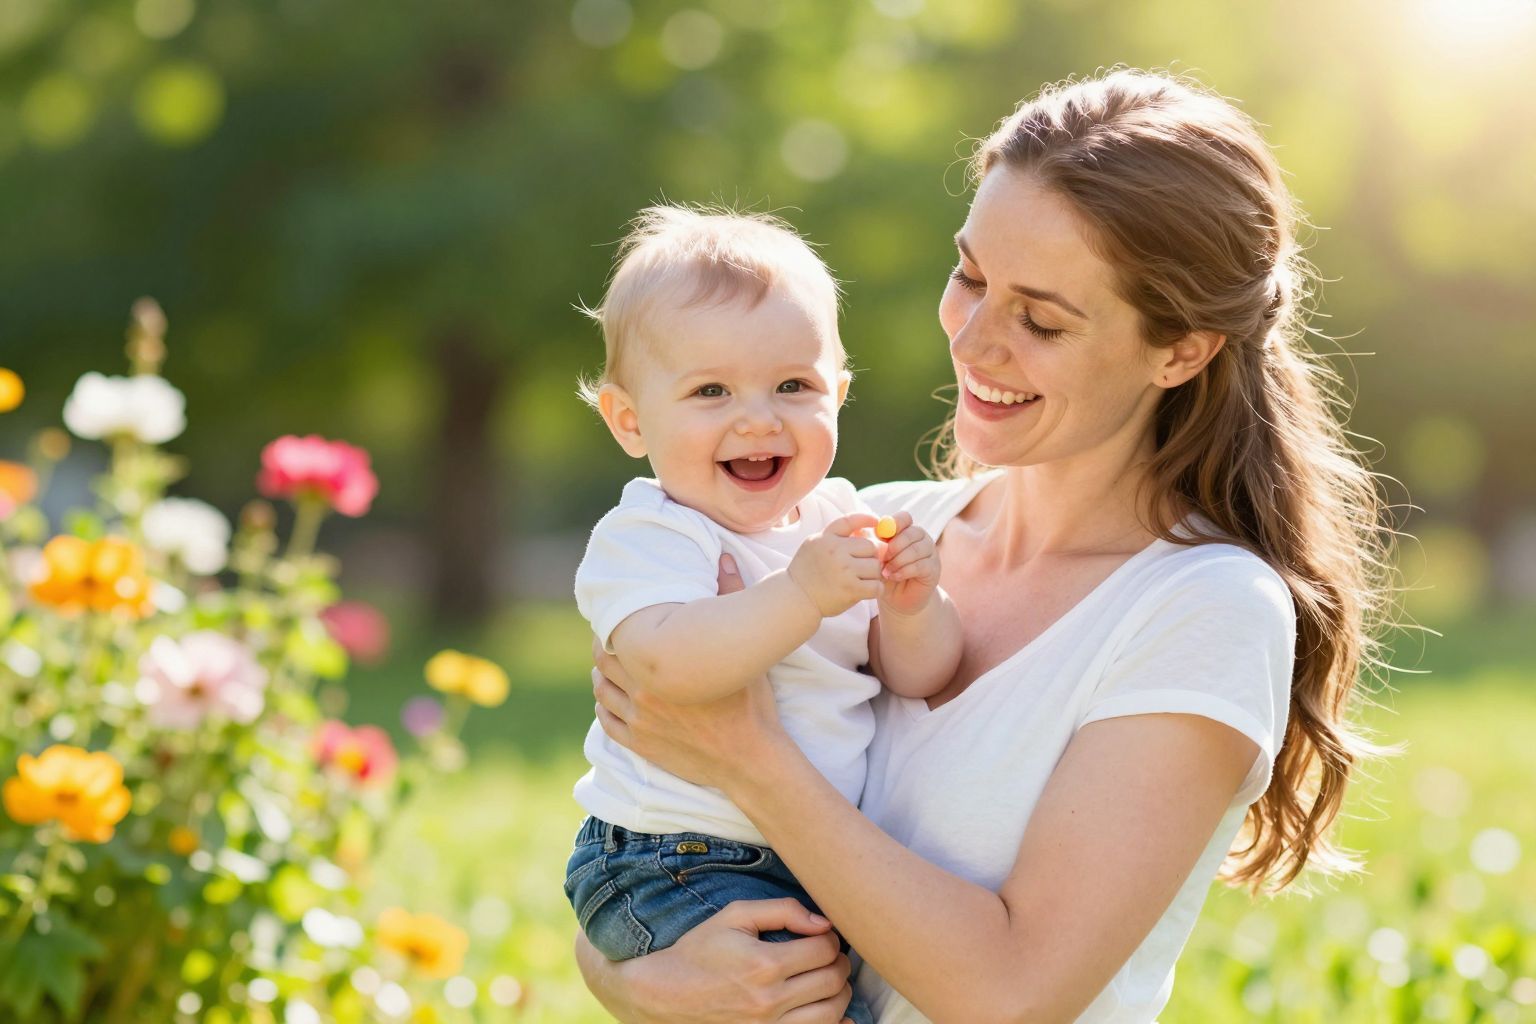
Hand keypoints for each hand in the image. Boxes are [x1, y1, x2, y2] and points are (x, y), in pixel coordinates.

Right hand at [574, 899, 854, 1022]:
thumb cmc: (699, 951)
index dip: (831, 938)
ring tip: (829, 980)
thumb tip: (823, 922)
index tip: (823, 936)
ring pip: (831, 1012)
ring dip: (839, 993)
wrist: (664, 994)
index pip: (824, 949)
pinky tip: (828, 1010)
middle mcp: (770, 1000)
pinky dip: (833, 1023)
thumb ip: (782, 910)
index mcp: (765, 964)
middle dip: (840, 964)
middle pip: (833, 981)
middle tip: (832, 956)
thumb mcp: (734, 916)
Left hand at [592, 554, 789, 789]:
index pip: (615, 638)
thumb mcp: (740, 650)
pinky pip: (607, 722)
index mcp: (661, 664)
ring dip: (602, 677)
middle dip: (606, 650)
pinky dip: (605, 707)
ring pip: (602, 691)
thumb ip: (729, 597)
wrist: (750, 758)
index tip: (619, 621)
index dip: (613, 627)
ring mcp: (639, 720)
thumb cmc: (750, 701)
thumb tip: (723, 557)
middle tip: (614, 641)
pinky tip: (612, 699)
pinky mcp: (640, 743)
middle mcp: (642, 691)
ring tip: (611, 669)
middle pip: (604, 662)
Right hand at [787, 514, 883, 615]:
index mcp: (826, 538)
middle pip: (871, 546)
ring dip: (873, 574)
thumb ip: (834, 536)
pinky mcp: (850, 589)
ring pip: (876, 566)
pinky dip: (875, 589)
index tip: (876, 521)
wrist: (795, 598)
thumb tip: (865, 530)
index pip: (851, 520)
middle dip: (871, 556)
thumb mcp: (813, 545)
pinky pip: (876, 586)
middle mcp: (835, 551)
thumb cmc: (807, 573)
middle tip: (863, 566)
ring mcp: (844, 570)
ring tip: (862, 579)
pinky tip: (865, 590)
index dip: (867, 518)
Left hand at [876, 512, 941, 615]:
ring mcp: (930, 553)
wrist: (897, 598)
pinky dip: (904, 571)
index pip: (904, 518)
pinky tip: (894, 577)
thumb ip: (869, 542)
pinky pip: (920, 565)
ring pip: (916, 549)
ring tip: (885, 571)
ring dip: (898, 560)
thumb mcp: (874, 556)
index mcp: (906, 530)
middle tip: (881, 558)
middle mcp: (921, 538)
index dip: (892, 524)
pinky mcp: (933, 569)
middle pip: (911, 532)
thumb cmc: (884, 573)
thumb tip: (856, 528)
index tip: (879, 536)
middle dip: (894, 545)